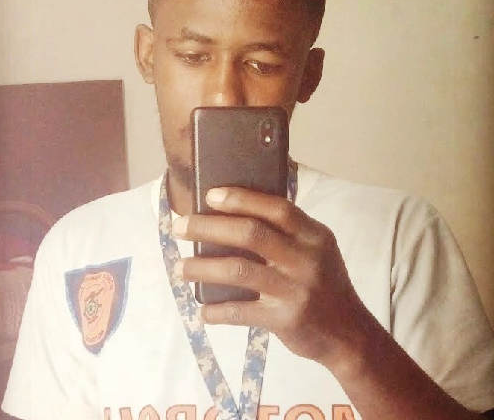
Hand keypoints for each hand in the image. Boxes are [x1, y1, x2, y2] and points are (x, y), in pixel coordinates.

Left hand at [172, 186, 367, 369]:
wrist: (349, 334)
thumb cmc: (324, 284)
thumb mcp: (318, 249)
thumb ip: (288, 232)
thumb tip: (236, 213)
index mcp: (314, 235)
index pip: (276, 208)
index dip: (241, 199)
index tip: (210, 196)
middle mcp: (306, 259)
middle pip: (251, 234)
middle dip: (209, 228)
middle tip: (180, 227)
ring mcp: (296, 290)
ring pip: (239, 271)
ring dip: (203, 268)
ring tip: (180, 268)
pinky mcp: (286, 319)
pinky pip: (242, 312)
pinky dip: (217, 311)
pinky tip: (203, 310)